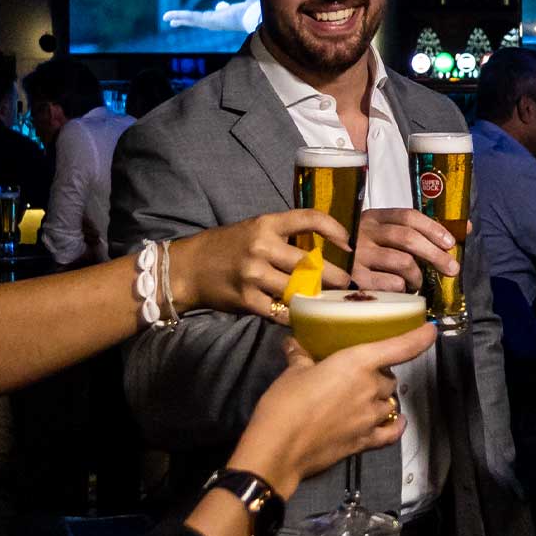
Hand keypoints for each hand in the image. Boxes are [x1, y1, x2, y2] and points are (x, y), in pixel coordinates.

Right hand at [162, 0, 262, 31]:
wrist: (256, 15)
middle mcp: (220, 21)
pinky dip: (179, 17)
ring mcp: (213, 23)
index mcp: (230, 15)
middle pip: (202, 20)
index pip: (220, 14)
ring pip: (193, 20)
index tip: (220, 6)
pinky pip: (191, 18)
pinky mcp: (208, 22)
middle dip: (190, 20)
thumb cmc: (258, 6)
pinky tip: (168, 17)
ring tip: (169, 20)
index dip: (217, 11)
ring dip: (180, 19)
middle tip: (179, 22)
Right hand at [172, 210, 350, 317]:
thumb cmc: (225, 247)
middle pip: (311, 264)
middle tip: (347, 284)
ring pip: (299, 290)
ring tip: (329, 301)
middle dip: (335, 276)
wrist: (188, 268)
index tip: (348, 243)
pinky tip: (304, 316)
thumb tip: (322, 248)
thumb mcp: (253, 229)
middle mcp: (262, 247)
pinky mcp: (248, 299)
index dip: (335, 229)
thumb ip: (283, 236)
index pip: (309, 219)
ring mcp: (254, 275)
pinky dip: (295, 315)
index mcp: (266, 224)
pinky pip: (282, 312)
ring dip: (317, 298)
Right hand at [230, 325, 432, 486]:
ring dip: (380, 398)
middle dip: (378, 374)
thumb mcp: (292, 373)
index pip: (398, 347)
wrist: (278, 449)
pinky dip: (395, 425)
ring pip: (388, 402)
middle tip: (356, 374)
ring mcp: (370, 418)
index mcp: (356, 363)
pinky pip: (389, 432)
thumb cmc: (285, 404)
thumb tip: (294, 344)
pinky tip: (396, 421)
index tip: (430, 331)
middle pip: (388, 378)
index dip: (418, 338)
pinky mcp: (364, 443)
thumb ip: (300, 357)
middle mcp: (370, 389)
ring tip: (362, 398)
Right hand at [346, 207, 465, 295]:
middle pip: (407, 238)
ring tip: (418, 282)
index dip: (433, 227)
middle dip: (435, 254)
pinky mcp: (353, 280)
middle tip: (452, 269)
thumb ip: (412, 229)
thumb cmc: (358, 250)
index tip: (450, 242)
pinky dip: (403, 289)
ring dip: (418, 275)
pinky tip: (401, 291)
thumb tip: (465, 227)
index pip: (407, 216)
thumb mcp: (378, 232)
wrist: (317, 266)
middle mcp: (363, 233)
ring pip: (402, 263)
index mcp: (372, 217)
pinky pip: (390, 285)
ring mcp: (357, 256)